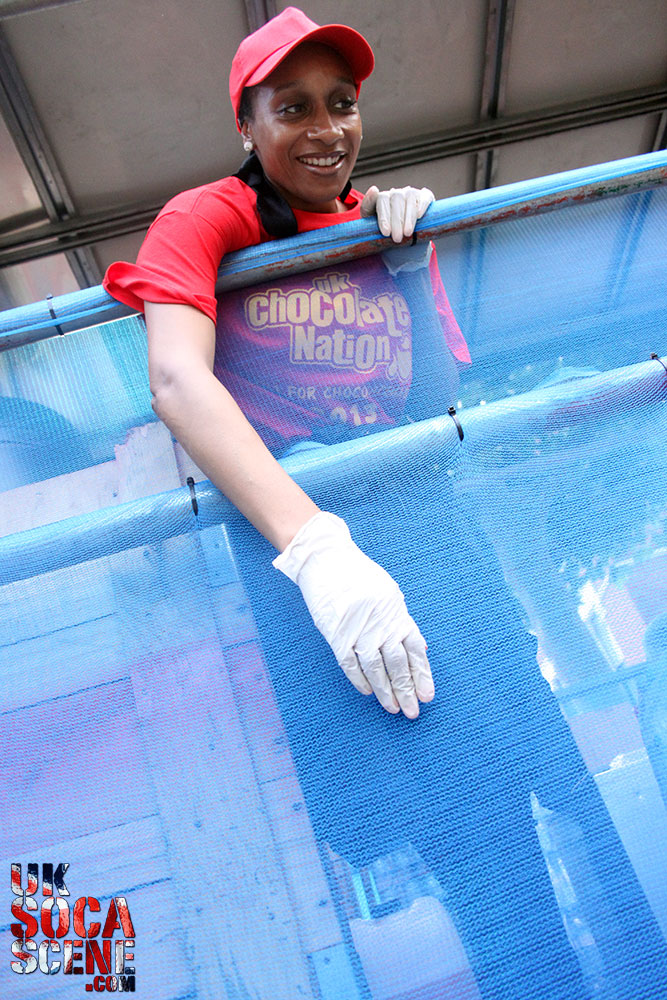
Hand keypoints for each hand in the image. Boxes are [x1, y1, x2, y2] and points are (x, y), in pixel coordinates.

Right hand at [273, 511, 433, 716]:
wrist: (326, 559)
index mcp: (396, 613)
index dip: (421, 675)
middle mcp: (381, 623)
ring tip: (393, 709)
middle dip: (407, 690)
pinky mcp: (336, 633)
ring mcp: (358, 629)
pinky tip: (368, 693)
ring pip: (376, 668)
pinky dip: (360, 680)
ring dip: (386, 691)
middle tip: (413, 712)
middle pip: (398, 664)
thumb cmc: (358, 576)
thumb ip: (402, 621)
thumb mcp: (389, 593)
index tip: (427, 695)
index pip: (415, 651)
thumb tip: (420, 646)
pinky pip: (350, 663)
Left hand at [360, 185, 434, 242]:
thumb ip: (367, 206)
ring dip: (409, 217)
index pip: (382, 200)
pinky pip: (424, 197)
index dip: (384, 217)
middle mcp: (396, 193)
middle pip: (396, 200)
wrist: (402, 238)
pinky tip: (419, 216)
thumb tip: (374, 189)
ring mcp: (411, 193)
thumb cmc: (385, 231)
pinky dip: (422, 205)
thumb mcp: (371, 223)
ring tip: (407, 233)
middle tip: (397, 238)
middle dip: (396, 221)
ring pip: (410, 198)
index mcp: (382, 198)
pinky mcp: (425, 197)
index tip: (386, 233)